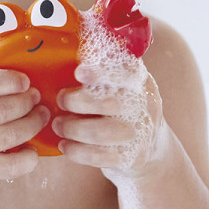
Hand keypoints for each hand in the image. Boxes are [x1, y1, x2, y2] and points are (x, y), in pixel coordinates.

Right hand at [0, 68, 46, 191]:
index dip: (9, 81)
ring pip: (5, 136)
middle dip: (25, 103)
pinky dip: (25, 160)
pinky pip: (5, 167)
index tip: (26, 82)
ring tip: (40, 118)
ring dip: (31, 125)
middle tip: (36, 100)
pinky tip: (31, 152)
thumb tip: (20, 78)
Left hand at [52, 59, 166, 174]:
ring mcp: (142, 132)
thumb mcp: (121, 85)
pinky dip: (77, 152)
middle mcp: (145, 104)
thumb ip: (103, 70)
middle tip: (60, 101)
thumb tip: (71, 50)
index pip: (127, 71)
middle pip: (110, 102)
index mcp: (140, 81)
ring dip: (73, 128)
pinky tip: (65, 146)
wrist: (151, 146)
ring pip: (102, 132)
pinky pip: (101, 157)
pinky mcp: (133, 157)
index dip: (102, 72)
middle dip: (77, 102)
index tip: (80, 73)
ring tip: (58, 125)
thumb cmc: (123, 108)